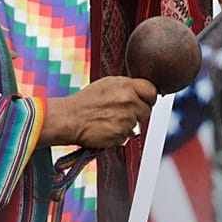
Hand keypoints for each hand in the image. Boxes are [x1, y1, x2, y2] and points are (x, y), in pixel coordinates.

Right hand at [40, 76, 155, 148]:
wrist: (70, 118)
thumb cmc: (86, 102)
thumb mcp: (108, 85)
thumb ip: (127, 88)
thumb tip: (141, 93)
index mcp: (126, 85)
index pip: (151, 90)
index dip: (147, 97)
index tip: (142, 100)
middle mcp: (128, 101)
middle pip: (147, 110)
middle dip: (137, 113)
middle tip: (121, 112)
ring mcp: (126, 118)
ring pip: (138, 125)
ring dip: (127, 125)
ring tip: (110, 120)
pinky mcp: (121, 134)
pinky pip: (127, 136)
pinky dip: (118, 135)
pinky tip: (107, 128)